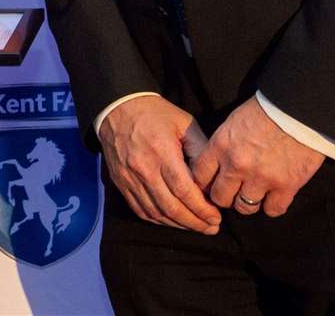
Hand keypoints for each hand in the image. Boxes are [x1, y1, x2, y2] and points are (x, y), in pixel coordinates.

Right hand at [98, 96, 219, 233]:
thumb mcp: (184, 123)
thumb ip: (200, 150)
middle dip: (195, 222)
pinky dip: (158, 219)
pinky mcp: (121, 182)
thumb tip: (211, 178)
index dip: (202, 209)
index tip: (216, 217)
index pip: (184, 191)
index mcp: (161, 152)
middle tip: (211, 228)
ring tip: (196, 226)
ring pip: (156, 212)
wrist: (117, 107)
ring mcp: (129, 177)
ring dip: (178, 224)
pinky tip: (172, 220)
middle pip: (171, 207)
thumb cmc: (154, 114)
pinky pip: (140, 209)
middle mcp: (143, 168)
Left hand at [191, 97, 324, 217]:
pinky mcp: (286, 186)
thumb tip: (215, 165)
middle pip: (220, 197)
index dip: (204, 183)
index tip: (211, 184)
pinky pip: (273, 210)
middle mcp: (237, 165)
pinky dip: (272, 206)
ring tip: (254, 194)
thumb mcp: (232, 123)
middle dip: (225, 196)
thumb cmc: (264, 111)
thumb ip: (222, 146)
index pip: (200, 176)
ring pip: (244, 207)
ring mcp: (261, 178)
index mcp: (221, 146)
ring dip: (248, 202)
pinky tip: (274, 197)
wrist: (297, 109)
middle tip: (232, 192)